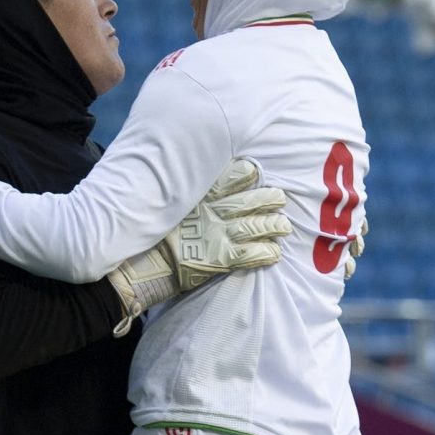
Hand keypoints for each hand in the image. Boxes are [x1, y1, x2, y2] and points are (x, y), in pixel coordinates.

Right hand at [165, 160, 290, 282]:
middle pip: (246, 203)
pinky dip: (265, 253)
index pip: (226, 181)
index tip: (254, 170)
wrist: (150, 264)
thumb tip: (212, 179)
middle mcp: (212, 215)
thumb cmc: (163, 234)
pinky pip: (249, 254)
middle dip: (267, 199)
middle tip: (281, 198)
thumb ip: (196, 195)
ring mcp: (217, 237)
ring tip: (284, 226)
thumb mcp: (175, 206)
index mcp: (200, 200)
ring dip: (272, 225)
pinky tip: (275, 252)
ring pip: (252, 227)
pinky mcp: (221, 259)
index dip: (243, 175)